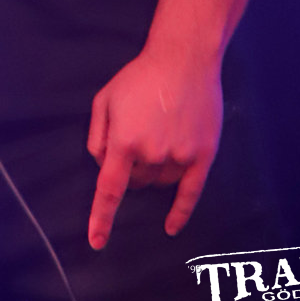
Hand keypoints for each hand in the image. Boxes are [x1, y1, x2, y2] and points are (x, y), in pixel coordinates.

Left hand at [86, 50, 222, 250]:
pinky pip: (190, 193)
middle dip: (132, 166)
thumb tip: (103, 166)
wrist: (184, 59)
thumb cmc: (140, 77)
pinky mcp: (203, 155)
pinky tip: (171, 226)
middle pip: (136, 181)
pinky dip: (180, 212)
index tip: (96, 242)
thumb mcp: (105, 99)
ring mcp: (180, 156)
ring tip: (160, 133)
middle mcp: (152, 154)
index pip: (109, 190)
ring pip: (160, 182)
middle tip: (140, 133)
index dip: (101, 218)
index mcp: (124, 141)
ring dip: (154, 170)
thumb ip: (97, 136)